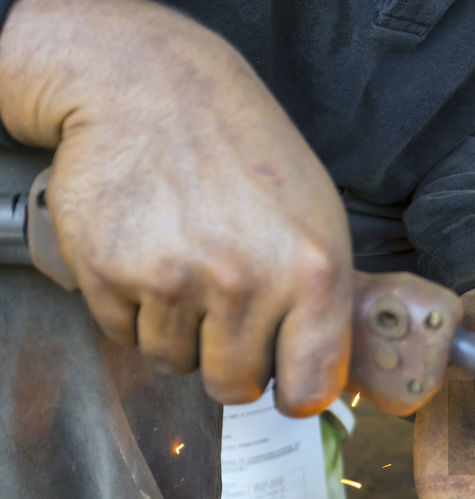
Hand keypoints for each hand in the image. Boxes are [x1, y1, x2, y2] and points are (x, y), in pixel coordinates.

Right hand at [0, 0, 352, 413]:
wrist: (149, 88)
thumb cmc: (245, 153)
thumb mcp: (318, 217)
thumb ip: (324, 300)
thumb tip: (321, 378)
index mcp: (312, 271)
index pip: (309, 387)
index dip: (295, 393)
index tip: (286, 385)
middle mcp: (245, 282)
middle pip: (234, 385)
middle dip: (230, 361)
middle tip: (225, 312)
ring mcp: (173, 280)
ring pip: (175, 363)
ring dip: (178, 333)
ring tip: (185, 268)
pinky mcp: (109, 274)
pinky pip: (126, 335)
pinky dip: (133, 310)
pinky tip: (147, 257)